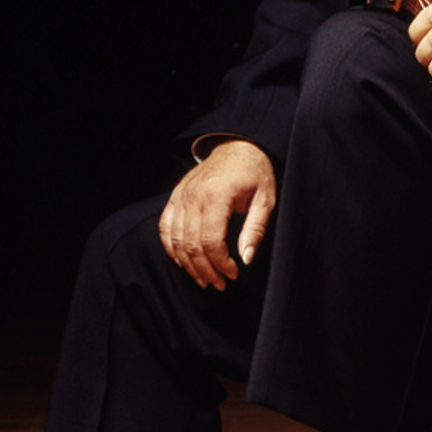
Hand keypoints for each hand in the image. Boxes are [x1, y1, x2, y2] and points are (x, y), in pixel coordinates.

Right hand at [157, 139, 276, 289]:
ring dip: (187, 265)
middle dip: (205, 270)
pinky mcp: (175, 197)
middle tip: (219, 284)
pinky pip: (165, 227)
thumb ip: (255, 229)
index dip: (220, 264)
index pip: (211, 241)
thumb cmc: (255, 173)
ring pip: (175, 240)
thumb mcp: (265, 199)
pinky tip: (184, 262)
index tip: (233, 275)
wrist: (238, 147)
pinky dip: (171, 248)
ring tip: (203, 279)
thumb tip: (246, 259)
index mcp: (217, 195)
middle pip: (191, 244)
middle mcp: (193, 196)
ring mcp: (181, 195)